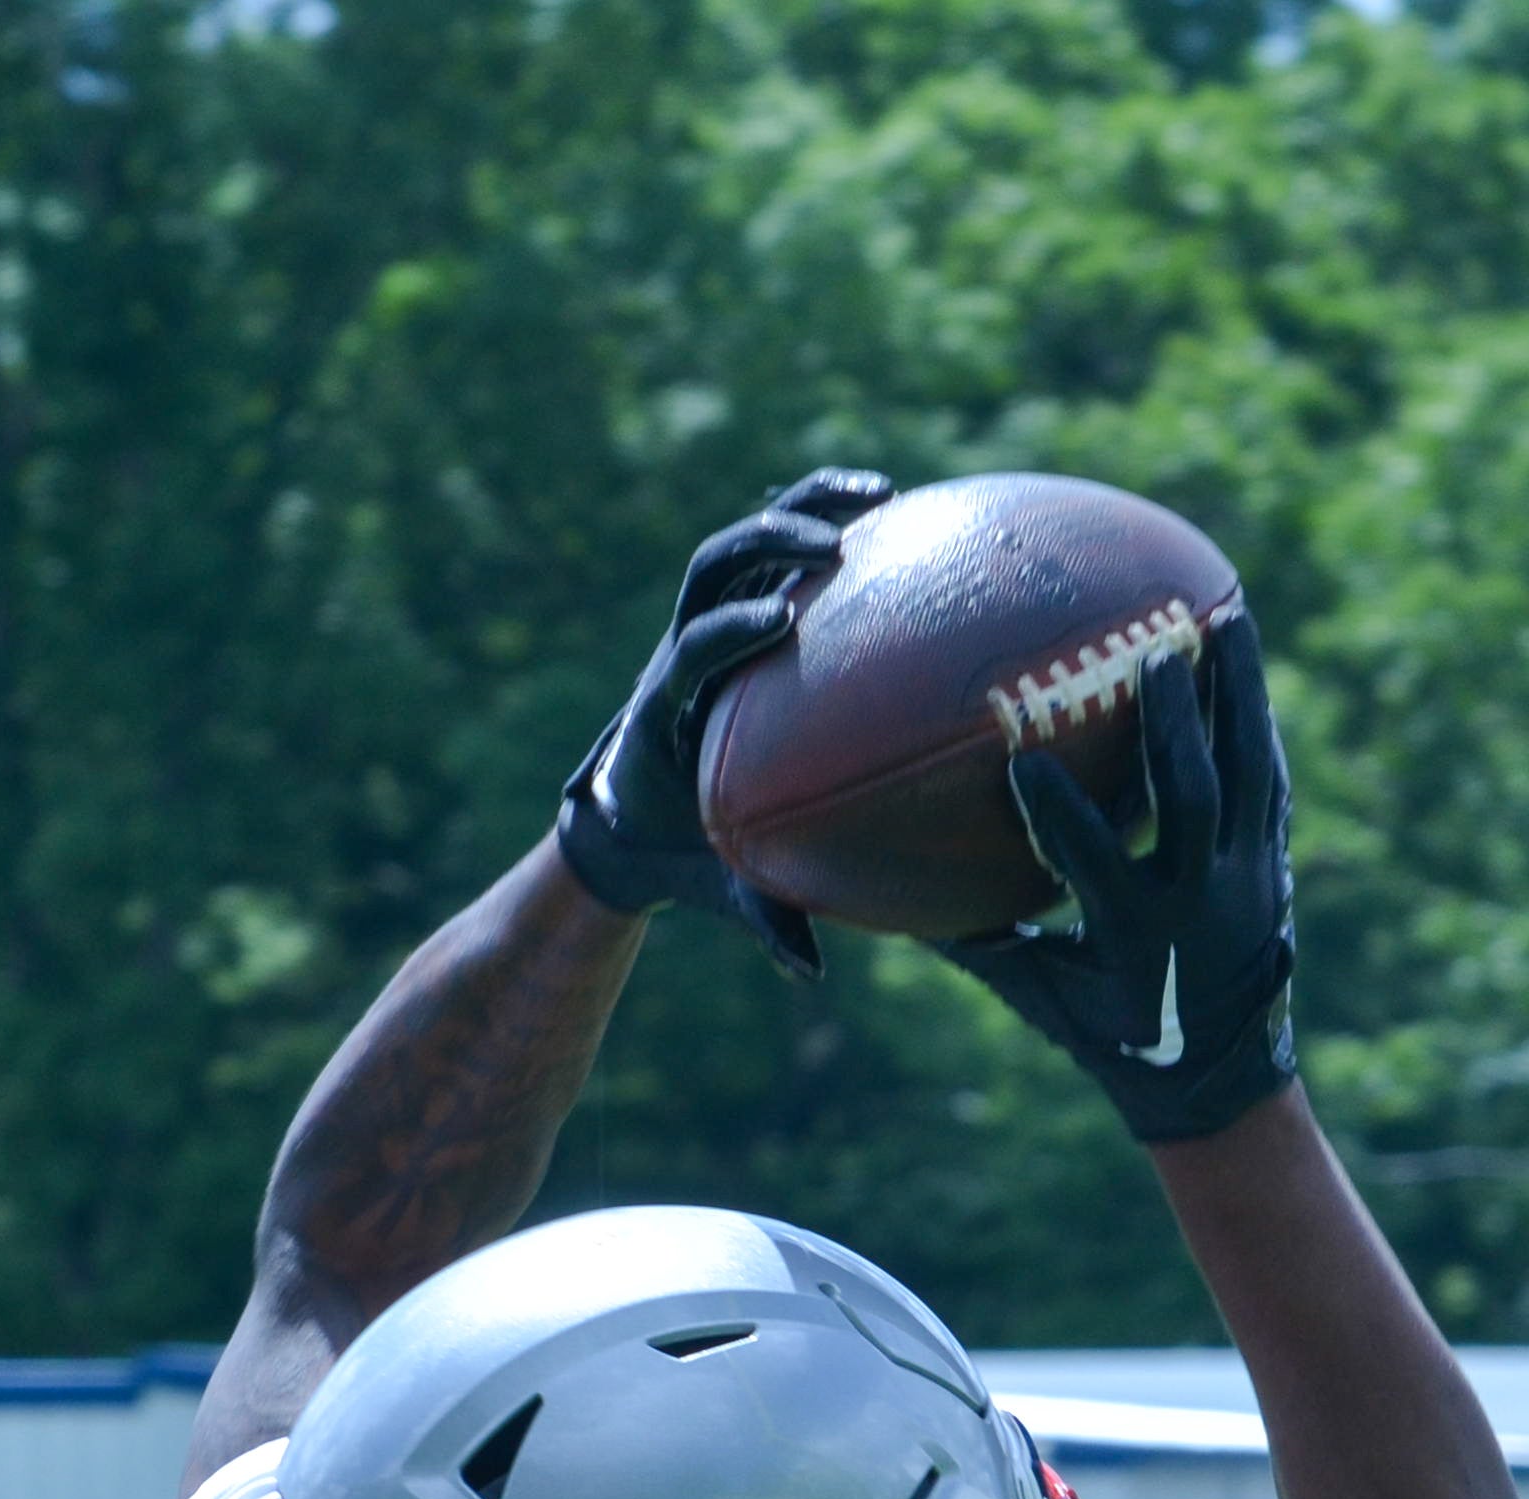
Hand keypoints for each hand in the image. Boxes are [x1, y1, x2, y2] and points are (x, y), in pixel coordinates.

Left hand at [554, 471, 890, 978]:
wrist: (633, 814)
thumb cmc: (683, 851)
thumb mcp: (720, 888)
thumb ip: (763, 919)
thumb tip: (814, 973)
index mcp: (668, 709)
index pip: (691, 652)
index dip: (727, 631)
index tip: (779, 625)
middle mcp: (682, 651)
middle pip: (711, 569)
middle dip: (766, 545)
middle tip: (833, 545)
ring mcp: (709, 621)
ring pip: (744, 544)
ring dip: (800, 511)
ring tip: (877, 496)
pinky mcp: (743, 610)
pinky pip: (781, 553)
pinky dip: (825, 520)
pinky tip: (895, 508)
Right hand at [938, 609, 1295, 1144]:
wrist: (1223, 1080)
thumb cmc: (1112, 1038)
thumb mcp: (1042, 999)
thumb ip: (977, 944)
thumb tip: (885, 895)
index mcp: (1134, 932)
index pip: (1094, 861)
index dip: (1060, 814)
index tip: (1023, 762)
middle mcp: (1198, 896)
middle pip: (1190, 796)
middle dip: (1172, 723)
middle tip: (1156, 649)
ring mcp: (1247, 874)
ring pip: (1248, 770)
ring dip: (1241, 692)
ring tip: (1230, 616)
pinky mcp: (1273, 861)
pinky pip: (1269, 780)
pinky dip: (1254, 721)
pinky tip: (1243, 667)